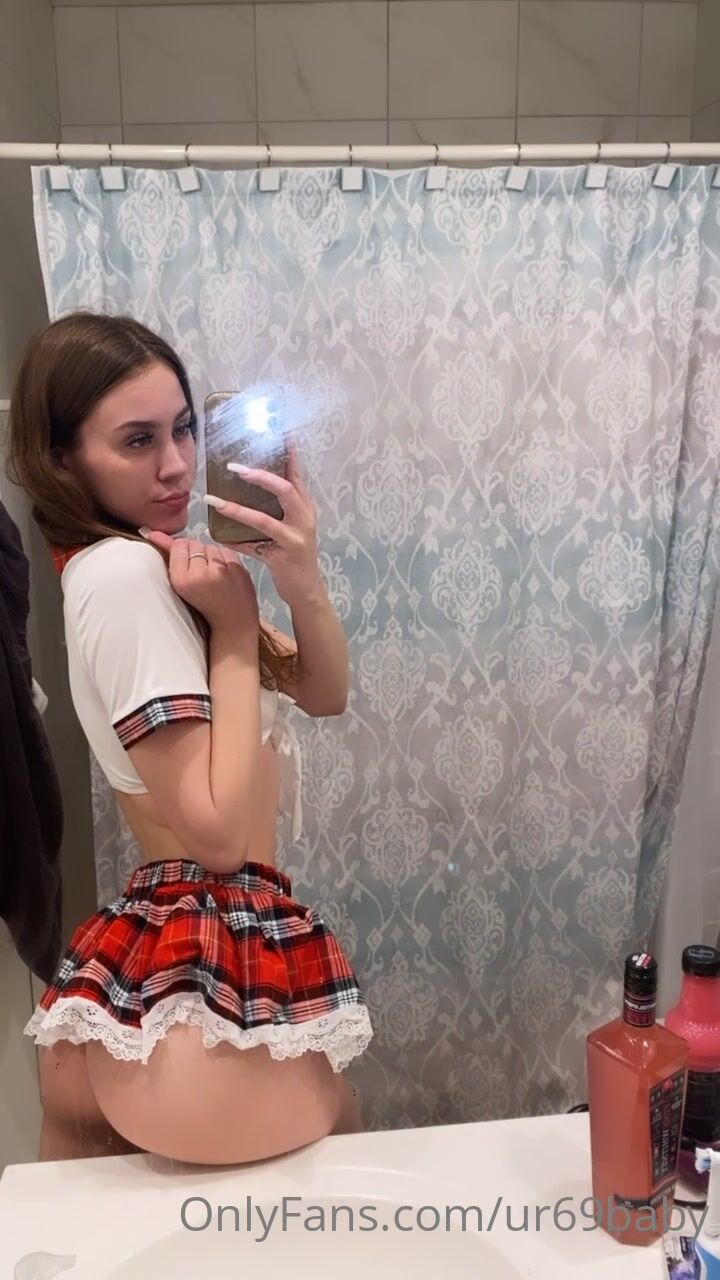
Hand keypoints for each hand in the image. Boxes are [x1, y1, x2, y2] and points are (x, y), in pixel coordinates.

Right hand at [140, 531, 258, 636]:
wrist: (233, 623)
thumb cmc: (203, 605)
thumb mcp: (181, 585)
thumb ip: (170, 558)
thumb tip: (152, 531)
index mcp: (182, 580)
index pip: (178, 545)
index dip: (181, 550)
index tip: (186, 562)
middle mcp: (200, 574)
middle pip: (194, 543)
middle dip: (196, 552)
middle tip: (200, 571)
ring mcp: (221, 570)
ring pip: (210, 545)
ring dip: (210, 554)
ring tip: (212, 573)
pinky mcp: (238, 568)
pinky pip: (226, 550)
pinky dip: (224, 558)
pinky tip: (224, 573)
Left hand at [203, 440, 322, 606]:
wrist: (307, 590)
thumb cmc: (296, 555)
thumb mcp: (294, 526)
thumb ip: (280, 507)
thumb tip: (253, 483)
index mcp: (306, 508)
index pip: (296, 475)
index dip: (289, 455)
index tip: (279, 434)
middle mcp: (304, 520)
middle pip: (284, 489)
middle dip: (259, 476)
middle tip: (233, 466)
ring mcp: (294, 539)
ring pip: (264, 519)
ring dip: (236, 508)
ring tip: (214, 500)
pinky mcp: (282, 558)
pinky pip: (252, 547)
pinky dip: (234, 541)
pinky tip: (218, 536)